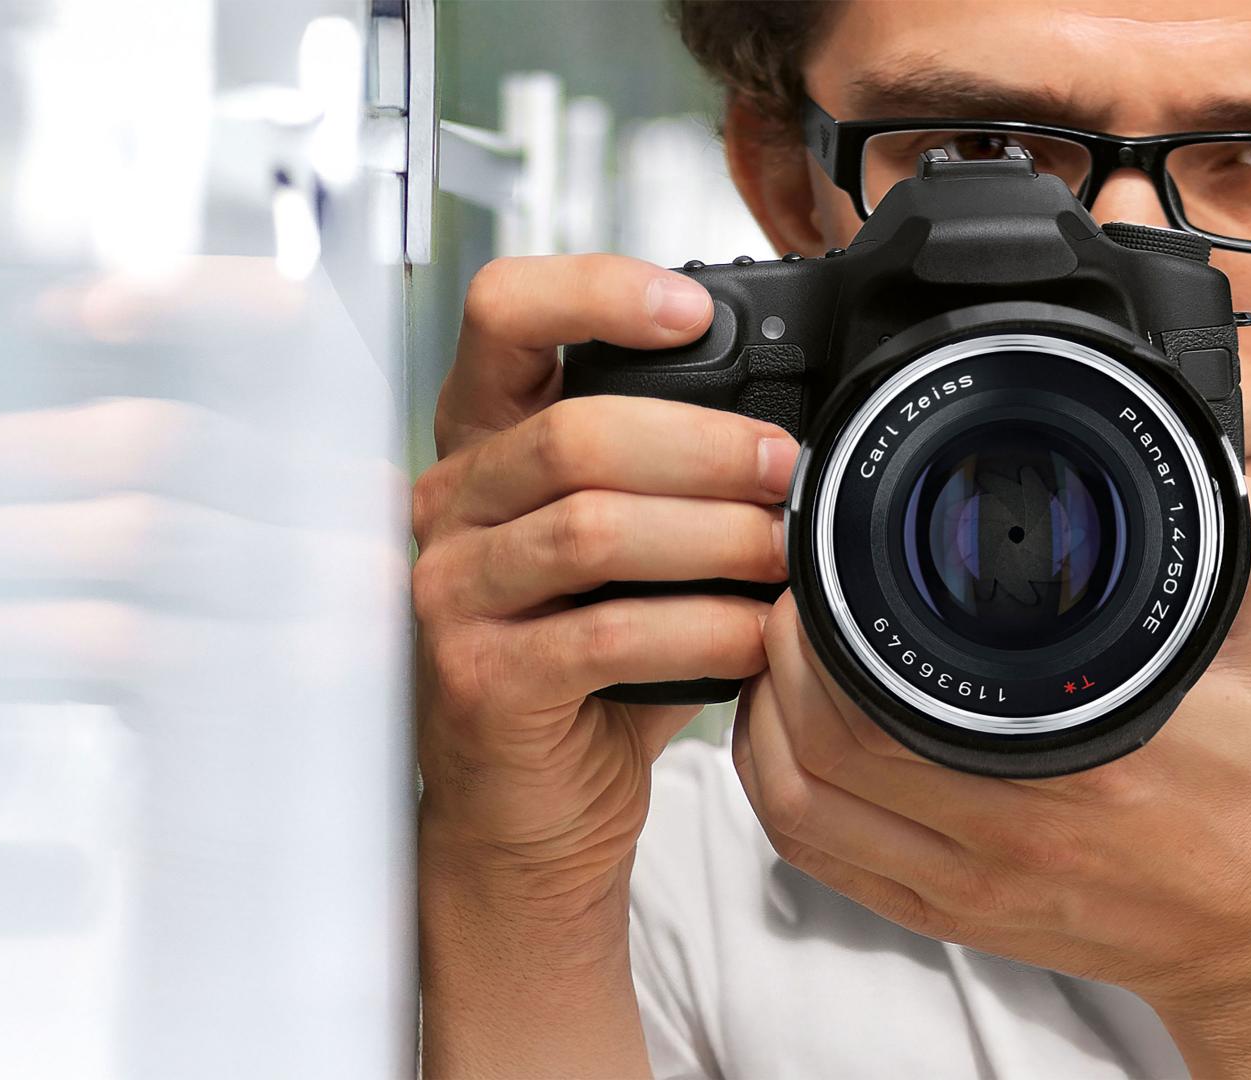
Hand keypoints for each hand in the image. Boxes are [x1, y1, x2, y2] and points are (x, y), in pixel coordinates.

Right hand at [413, 254, 796, 1076]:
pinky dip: (701, 629)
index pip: (502, 314)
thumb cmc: (586, 668)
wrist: (528, 808)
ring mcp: (451, 591)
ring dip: (713, 535)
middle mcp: (449, 504)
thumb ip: (666, 474)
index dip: (596, 291)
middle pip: (573, 431)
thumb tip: (801, 419)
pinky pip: (605, 634)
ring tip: (783, 553)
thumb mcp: (619, 549)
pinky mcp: (481, 677)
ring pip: (591, 527)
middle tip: (787, 471)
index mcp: (482, 443)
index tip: (695, 314)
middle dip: (705, 444)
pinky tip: (754, 635)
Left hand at [734, 477, 1250, 1076]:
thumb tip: (1206, 463)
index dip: (821, 636)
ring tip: (773, 662)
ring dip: (760, 727)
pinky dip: (773, 793)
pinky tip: (777, 740)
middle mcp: (1005, 840)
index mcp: (1072, 769)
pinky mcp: (943, 916)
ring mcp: (966, 887)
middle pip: (818, 751)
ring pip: (798, 809)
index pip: (878, 709)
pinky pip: (816, 859)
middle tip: (788, 603)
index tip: (818, 575)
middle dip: (780, 662)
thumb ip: (1239, 550)